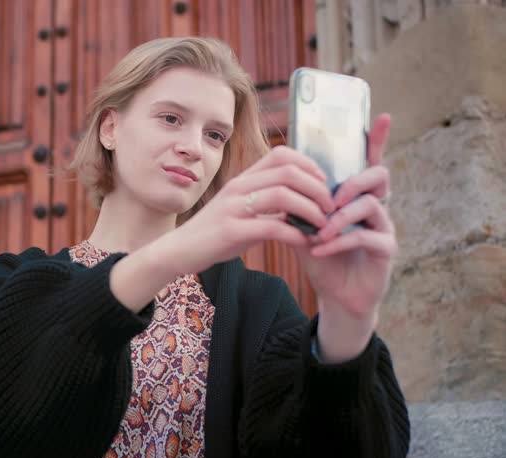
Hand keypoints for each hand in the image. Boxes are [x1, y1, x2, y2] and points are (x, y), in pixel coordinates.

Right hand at [165, 145, 335, 275]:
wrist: (179, 251)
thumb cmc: (214, 233)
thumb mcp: (241, 210)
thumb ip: (267, 203)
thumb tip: (303, 203)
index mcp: (242, 179)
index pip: (282, 154)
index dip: (309, 166)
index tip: (323, 186)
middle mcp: (238, 187)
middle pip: (288, 172)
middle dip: (318, 189)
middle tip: (331, 208)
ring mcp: (233, 208)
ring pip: (283, 196)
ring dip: (311, 210)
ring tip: (323, 226)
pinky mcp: (231, 231)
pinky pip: (272, 226)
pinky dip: (295, 234)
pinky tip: (305, 243)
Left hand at [297, 114, 396, 362]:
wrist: (335, 294)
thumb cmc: (322, 256)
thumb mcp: (303, 227)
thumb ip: (295, 205)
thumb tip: (274, 183)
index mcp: (356, 196)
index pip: (369, 162)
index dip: (377, 140)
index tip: (383, 116)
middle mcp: (376, 207)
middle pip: (379, 176)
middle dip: (353, 182)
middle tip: (330, 198)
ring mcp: (384, 228)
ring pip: (372, 206)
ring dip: (340, 216)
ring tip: (318, 231)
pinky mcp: (386, 251)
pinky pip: (366, 238)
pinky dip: (339, 241)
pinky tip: (319, 249)